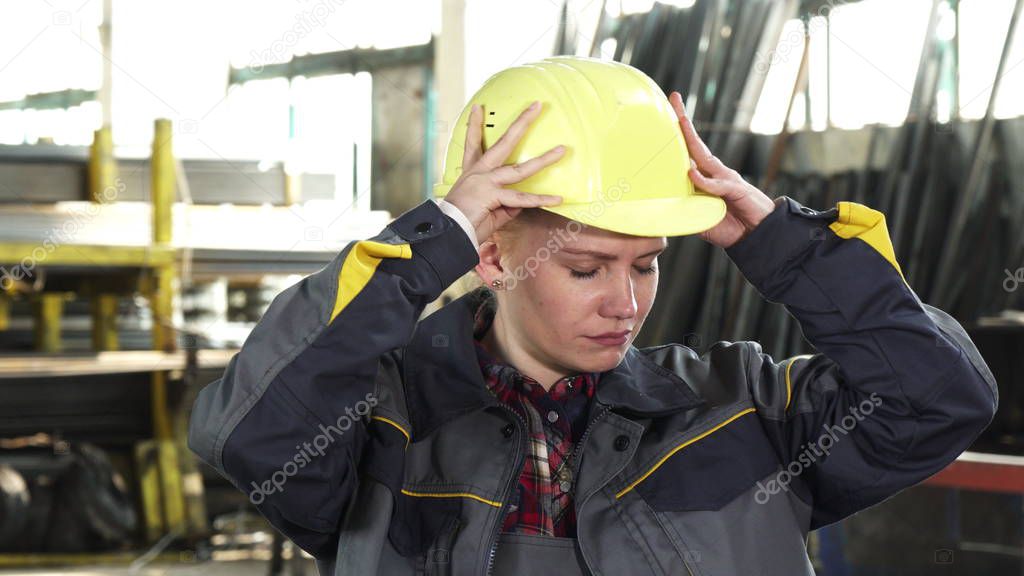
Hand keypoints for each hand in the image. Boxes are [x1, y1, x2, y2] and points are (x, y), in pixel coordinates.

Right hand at [444, 100, 565, 244]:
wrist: (448, 234)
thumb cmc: (466, 224)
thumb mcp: (489, 209)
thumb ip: (506, 203)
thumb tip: (522, 202)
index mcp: (473, 173)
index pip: (473, 145)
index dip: (474, 126)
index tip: (478, 108)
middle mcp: (479, 172)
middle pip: (503, 142)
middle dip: (521, 123)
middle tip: (536, 105)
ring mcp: (485, 181)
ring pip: (519, 169)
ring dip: (543, 160)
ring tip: (561, 150)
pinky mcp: (491, 195)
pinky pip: (521, 199)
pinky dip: (540, 200)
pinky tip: (557, 198)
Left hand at [669, 91, 777, 248]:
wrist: (758, 235)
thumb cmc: (728, 226)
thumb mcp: (698, 218)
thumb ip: (683, 209)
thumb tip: (658, 209)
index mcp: (704, 178)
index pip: (686, 152)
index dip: (675, 135)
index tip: (662, 116)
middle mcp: (714, 172)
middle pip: (694, 144)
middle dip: (683, 121)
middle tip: (673, 98)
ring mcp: (725, 178)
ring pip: (704, 156)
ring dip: (691, 138)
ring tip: (679, 120)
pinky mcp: (736, 189)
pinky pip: (716, 184)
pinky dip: (704, 181)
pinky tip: (691, 174)